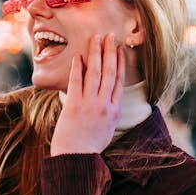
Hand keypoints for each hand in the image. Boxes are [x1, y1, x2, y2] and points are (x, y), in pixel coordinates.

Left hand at [50, 33, 125, 155]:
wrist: (76, 158)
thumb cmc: (90, 146)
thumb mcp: (107, 129)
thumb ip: (108, 112)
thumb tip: (107, 99)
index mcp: (114, 111)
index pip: (119, 81)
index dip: (120, 63)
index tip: (120, 49)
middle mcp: (104, 105)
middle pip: (110, 72)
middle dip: (110, 52)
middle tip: (110, 36)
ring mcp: (90, 104)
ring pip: (95, 73)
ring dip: (96, 54)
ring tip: (96, 39)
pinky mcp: (74, 105)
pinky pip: (77, 82)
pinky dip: (78, 68)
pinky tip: (79, 56)